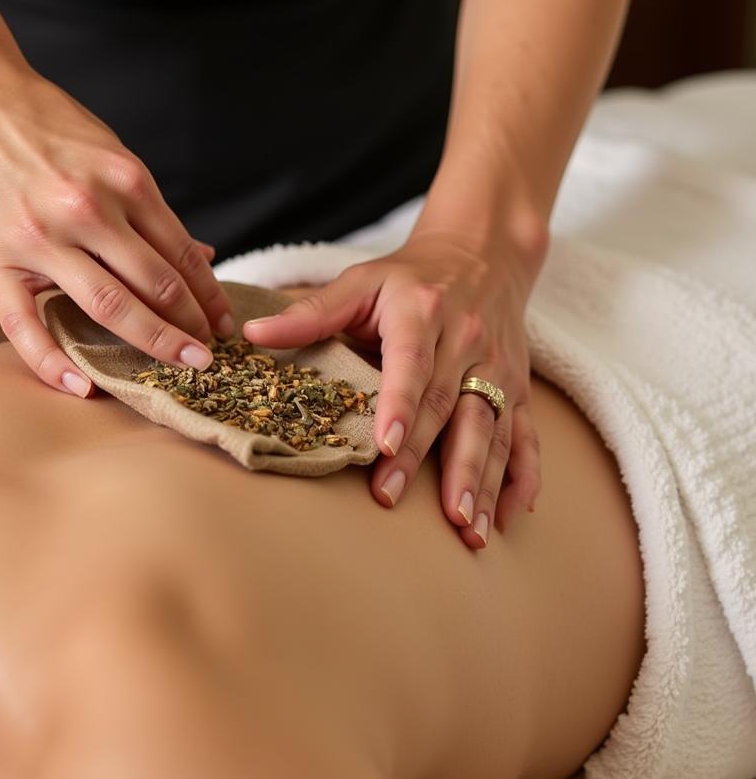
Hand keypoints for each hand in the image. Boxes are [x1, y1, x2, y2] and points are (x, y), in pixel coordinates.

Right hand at [0, 44, 234, 395]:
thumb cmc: (46, 128)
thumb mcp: (111, 154)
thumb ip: (150, 212)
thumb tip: (201, 256)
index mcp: (123, 180)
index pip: (181, 253)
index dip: (209, 295)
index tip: (224, 323)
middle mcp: (86, 210)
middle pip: (155, 285)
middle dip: (192, 326)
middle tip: (211, 357)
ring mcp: (38, 238)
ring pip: (108, 306)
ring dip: (153, 343)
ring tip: (180, 369)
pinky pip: (24, 325)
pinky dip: (52, 361)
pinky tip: (82, 386)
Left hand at [242, 231, 542, 548]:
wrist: (482, 253)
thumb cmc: (408, 277)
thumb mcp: (360, 281)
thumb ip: (311, 312)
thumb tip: (253, 335)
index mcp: (422, 312)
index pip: (411, 363)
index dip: (399, 404)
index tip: (384, 446)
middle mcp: (466, 340)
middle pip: (447, 405)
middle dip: (424, 458)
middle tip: (396, 499)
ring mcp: (498, 366)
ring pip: (491, 426)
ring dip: (478, 478)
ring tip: (464, 525)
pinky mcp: (518, 386)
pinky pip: (524, 434)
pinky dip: (522, 476)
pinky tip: (509, 515)